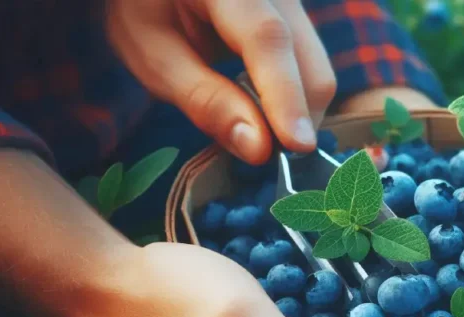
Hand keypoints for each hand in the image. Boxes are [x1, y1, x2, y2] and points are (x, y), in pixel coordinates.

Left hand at [105, 0, 337, 164]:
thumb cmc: (144, 9)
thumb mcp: (152, 54)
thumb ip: (203, 99)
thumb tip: (259, 148)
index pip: (267, 38)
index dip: (284, 95)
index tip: (296, 146)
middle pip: (310, 63)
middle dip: (297, 119)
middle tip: (260, 154)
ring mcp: (293, 3)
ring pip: (319, 70)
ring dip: (297, 114)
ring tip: (255, 130)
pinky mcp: (300, 20)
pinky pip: (312, 68)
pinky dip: (295, 100)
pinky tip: (263, 110)